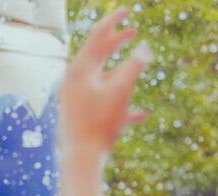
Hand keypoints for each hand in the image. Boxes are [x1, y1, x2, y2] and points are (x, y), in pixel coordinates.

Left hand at [59, 7, 150, 155]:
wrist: (80, 158)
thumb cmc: (99, 122)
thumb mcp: (121, 89)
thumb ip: (134, 66)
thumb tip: (144, 49)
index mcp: (78, 71)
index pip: (96, 38)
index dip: (113, 22)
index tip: (127, 9)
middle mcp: (73, 83)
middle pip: (96, 56)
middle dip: (115, 43)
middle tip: (132, 31)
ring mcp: (75, 100)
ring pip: (101, 80)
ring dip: (121, 74)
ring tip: (137, 67)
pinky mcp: (80, 116)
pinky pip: (103, 105)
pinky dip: (121, 105)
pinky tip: (141, 115)